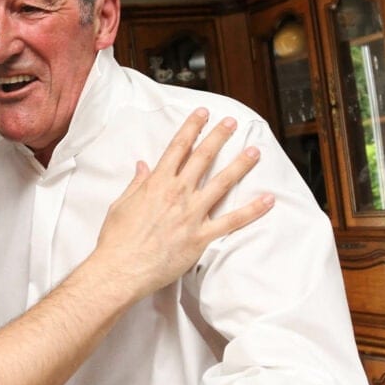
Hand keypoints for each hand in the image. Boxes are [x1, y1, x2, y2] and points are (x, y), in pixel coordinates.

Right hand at [90, 107, 272, 296]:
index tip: (202, 115)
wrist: (120, 269)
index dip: (192, 128)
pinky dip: (252, 210)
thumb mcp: (120, 205)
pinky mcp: (201, 236)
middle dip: (219, 137)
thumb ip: (136, 184)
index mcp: (156, 183)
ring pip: (222, 183)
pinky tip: (267, 200)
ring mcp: (191, 214)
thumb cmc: (116, 240)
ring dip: (240, 165)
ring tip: (254, 152)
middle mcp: (177, 194)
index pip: (178, 147)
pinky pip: (232, 221)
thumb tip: (143, 166)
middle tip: (232, 123)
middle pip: (203, 158)